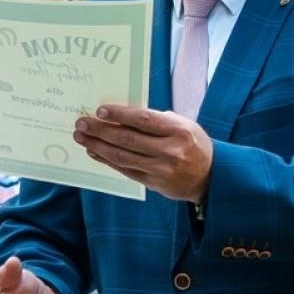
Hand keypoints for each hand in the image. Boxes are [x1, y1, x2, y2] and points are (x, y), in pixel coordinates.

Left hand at [74, 104, 213, 201]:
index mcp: (179, 131)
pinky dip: (107, 160)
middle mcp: (170, 151)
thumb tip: (123, 114)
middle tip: (81, 123)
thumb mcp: (184, 125)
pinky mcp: (153, 183)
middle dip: (100, 130)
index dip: (120, 115)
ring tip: (81, 137)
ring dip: (98, 146)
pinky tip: (94, 151)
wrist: (211, 176)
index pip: (144, 120)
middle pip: (127, 139)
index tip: (100, 110)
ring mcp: (161, 169)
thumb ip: (157, 120)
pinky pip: (125, 170)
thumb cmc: (193, 144)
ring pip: (122, 156)